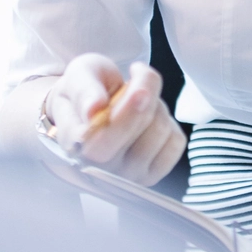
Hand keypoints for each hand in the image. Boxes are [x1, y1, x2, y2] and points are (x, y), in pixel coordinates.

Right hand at [44, 54, 185, 186]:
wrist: (90, 110)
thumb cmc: (84, 94)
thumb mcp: (77, 77)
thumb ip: (83, 90)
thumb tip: (94, 109)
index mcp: (76, 147)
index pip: (103, 140)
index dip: (127, 114)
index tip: (139, 90)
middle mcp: (99, 169)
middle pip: (138, 130)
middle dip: (145, 93)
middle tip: (136, 76)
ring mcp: (127, 176)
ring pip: (160, 130)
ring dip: (156, 105)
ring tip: (137, 101)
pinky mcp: (152, 175)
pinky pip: (176, 142)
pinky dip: (169, 122)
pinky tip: (148, 121)